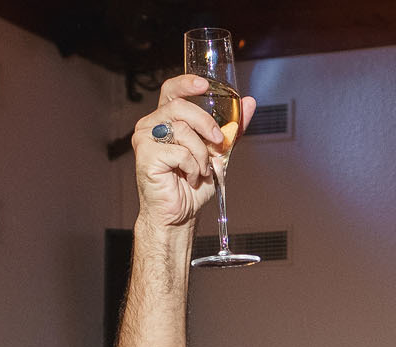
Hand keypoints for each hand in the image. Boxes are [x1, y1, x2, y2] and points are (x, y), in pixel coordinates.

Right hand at [131, 75, 254, 232]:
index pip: (172, 90)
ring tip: (201, 170)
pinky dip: (193, 166)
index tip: (204, 85)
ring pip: (183, 130)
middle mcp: (152, 125)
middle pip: (181, 107)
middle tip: (218, 142)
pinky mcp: (145, 155)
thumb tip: (250, 103)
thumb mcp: (218, 153)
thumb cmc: (192, 185)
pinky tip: (190, 177)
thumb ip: (231, 129)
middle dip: (206, 124)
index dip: (186, 83)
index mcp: (166, 120)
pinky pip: (179, 152)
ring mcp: (145, 138)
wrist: (180, 214)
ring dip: (201, 154)